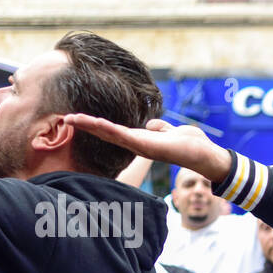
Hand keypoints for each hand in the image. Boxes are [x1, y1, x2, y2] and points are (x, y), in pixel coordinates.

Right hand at [63, 116, 232, 184]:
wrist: (206, 155)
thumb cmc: (190, 144)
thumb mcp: (171, 131)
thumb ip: (160, 128)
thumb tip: (152, 125)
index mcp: (141, 140)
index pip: (114, 131)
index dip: (96, 125)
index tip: (78, 118)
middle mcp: (138, 146)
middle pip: (107, 133)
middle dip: (87, 126)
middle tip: (66, 118)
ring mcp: (142, 148)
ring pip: (112, 134)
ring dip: (92, 126)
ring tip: (73, 119)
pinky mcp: (149, 148)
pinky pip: (125, 136)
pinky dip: (109, 129)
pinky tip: (95, 123)